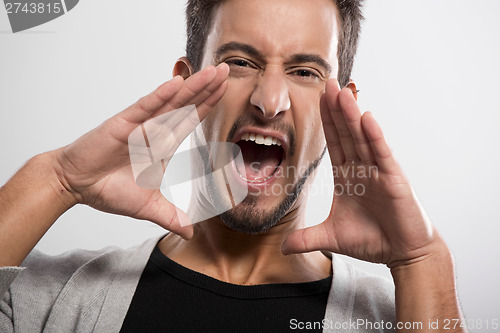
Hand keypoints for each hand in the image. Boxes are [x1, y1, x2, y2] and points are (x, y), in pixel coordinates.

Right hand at [54, 64, 229, 239]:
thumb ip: (170, 217)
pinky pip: (144, 108)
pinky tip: (175, 83)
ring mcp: (140, 125)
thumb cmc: (109, 190)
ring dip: (191, 86)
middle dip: (208, 88)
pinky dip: (160, 96)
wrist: (77, 185)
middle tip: (228, 69)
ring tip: (212, 71)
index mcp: (162, 145)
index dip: (209, 105)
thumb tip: (190, 233)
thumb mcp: (148, 207)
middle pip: (186, 105)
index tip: (226, 90)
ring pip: (171, 102)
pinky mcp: (122, 125)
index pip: (191, 120)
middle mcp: (154, 131)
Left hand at [282, 79, 441, 267]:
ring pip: (362, 138)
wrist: (402, 253)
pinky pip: (382, 154)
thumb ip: (307, 238)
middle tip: (327, 82)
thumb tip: (282, 247)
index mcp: (347, 176)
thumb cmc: (372, 240)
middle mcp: (362, 168)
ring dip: (352, 115)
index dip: (326, 121)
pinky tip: (366, 118)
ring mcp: (379, 172)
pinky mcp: (394, 180)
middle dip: (336, 108)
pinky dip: (374, 137)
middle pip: (346, 133)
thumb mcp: (331, 238)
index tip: (317, 98)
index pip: (334, 142)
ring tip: (343, 92)